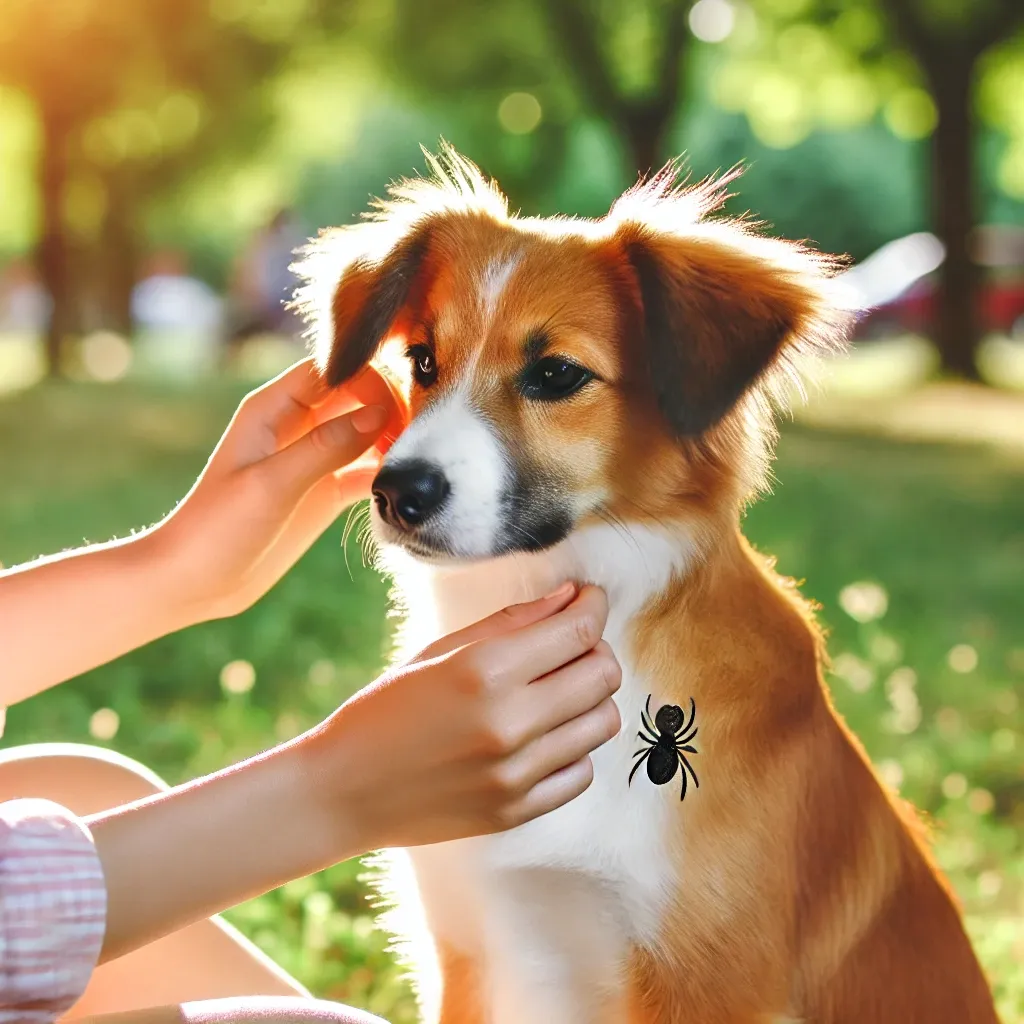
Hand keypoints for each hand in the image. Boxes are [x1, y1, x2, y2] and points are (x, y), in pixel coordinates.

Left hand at [156, 358, 404, 621]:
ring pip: (367, 432)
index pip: (334, 369)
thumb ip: (326, 447)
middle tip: (415, 442)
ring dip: (394, 441)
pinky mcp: (325, 492)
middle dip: (390, 409)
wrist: (194, 583)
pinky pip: (366, 470)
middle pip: (357, 396)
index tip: (397, 413)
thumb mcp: (272, 484)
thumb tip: (380, 414)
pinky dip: (386, 475)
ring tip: (415, 465)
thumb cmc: (218, 527)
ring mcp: (314, 459)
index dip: (369, 380)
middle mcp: (297, 426)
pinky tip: (402, 491)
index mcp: (274, 408)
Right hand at [302, 584, 621, 849]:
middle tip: (570, 643)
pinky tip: (542, 735)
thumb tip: (570, 597)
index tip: (590, 599)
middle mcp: (509, 722)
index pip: (578, 631)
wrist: (342, 791)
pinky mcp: (517, 811)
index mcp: (485, 670)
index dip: (594, 607)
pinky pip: (582, 772)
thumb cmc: (386, 709)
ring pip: (603, 722)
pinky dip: (572, 747)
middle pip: (603, 675)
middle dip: (596, 648)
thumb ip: (512, 621)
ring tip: (556, 690)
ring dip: (590, 697)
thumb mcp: (441, 649)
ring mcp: (517, 773)